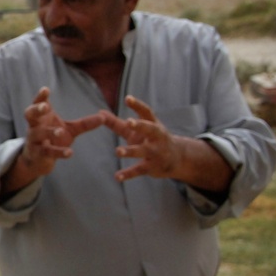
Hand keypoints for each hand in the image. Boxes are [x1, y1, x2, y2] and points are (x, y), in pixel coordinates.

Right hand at [1, 87, 104, 194]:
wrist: (38, 160)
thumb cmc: (53, 139)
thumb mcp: (70, 130)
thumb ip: (84, 123)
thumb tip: (103, 117)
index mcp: (42, 117)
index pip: (37, 104)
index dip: (40, 97)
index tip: (46, 89)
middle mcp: (35, 126)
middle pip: (29, 114)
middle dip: (36, 110)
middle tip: (45, 107)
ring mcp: (35, 140)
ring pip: (38, 134)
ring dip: (49, 132)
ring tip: (60, 131)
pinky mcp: (38, 154)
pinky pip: (47, 151)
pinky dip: (58, 152)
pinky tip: (70, 152)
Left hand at [101, 95, 233, 194]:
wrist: (176, 158)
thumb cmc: (150, 139)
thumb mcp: (135, 130)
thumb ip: (117, 123)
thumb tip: (99, 113)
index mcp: (152, 124)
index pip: (146, 112)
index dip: (137, 105)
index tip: (128, 98)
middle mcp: (156, 137)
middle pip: (150, 129)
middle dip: (140, 126)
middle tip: (129, 122)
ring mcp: (155, 152)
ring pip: (143, 151)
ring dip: (131, 151)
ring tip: (118, 152)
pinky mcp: (152, 167)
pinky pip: (139, 170)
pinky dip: (128, 174)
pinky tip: (117, 177)